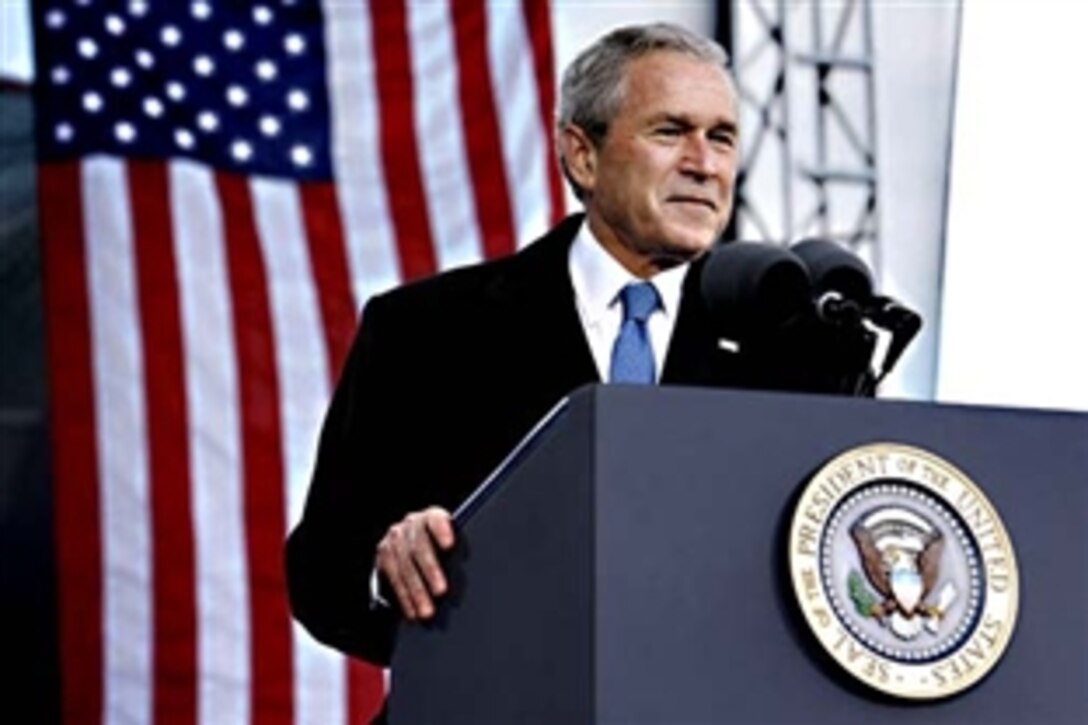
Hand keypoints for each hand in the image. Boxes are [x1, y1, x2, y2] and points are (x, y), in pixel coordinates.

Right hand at [374, 506, 455, 620]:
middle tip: (441, 591)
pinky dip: (404, 597)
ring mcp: (395, 539)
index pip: (435, 519)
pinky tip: (412, 610)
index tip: (449, 544)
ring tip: (427, 610)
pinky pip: (393, 579)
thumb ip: (456, 551)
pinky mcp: (384, 555)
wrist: (409, 541)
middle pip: (419, 547)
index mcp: (431, 516)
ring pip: (405, 567)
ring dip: (416, 591)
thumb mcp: (448, 542)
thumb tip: (469, 568)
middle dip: (430, 571)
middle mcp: (411, 524)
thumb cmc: (440, 546)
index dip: (442, 530)